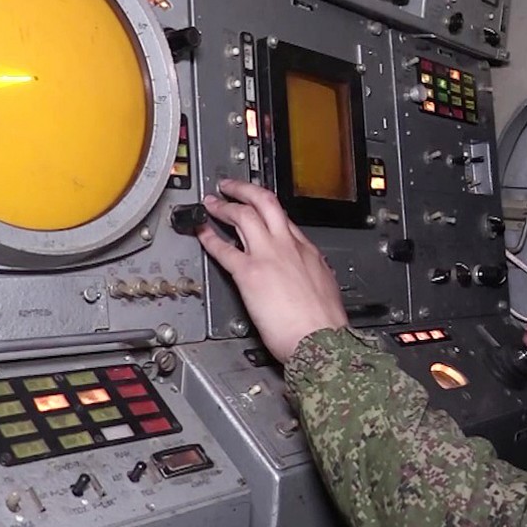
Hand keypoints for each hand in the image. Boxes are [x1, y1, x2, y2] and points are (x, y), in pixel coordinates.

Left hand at [195, 180, 347, 362]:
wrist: (321, 339)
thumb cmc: (325, 323)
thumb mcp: (325, 288)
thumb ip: (311, 276)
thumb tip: (306, 279)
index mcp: (308, 251)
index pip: (284, 220)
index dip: (267, 209)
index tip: (258, 207)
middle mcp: (288, 246)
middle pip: (265, 203)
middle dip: (244, 190)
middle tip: (230, 186)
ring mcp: (268, 256)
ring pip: (243, 216)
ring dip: (224, 206)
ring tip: (212, 203)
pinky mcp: (250, 273)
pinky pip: (224, 249)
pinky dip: (209, 238)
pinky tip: (201, 234)